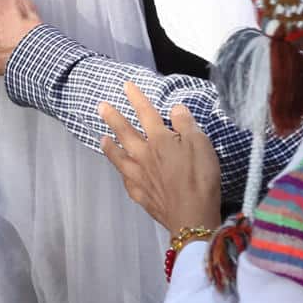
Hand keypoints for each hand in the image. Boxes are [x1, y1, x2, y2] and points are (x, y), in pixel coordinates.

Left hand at [97, 82, 221, 237]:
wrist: (191, 216)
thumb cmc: (200, 178)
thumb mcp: (201, 144)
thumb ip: (186, 124)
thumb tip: (175, 108)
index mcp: (160, 140)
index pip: (146, 113)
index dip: (136, 98)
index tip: (126, 86)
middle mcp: (145, 156)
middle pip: (125, 133)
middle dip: (113, 117)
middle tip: (101, 106)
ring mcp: (140, 176)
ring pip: (119, 157)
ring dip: (109, 146)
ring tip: (101, 138)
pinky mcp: (141, 195)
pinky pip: (126, 180)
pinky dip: (122, 173)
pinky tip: (121, 172)